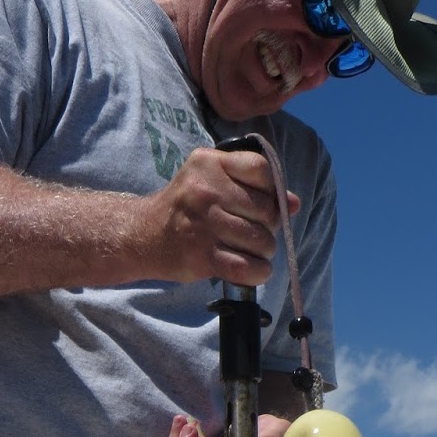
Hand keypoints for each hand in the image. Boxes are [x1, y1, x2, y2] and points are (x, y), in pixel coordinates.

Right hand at [144, 148, 300, 287]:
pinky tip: (254, 270)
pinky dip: (258, 273)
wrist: (143, 236)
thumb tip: (294, 203)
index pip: (261, 170)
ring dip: (264, 251)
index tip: (265, 204)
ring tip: (252, 251)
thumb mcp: (212, 182)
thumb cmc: (185, 208)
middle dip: (270, 226)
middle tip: (256, 233)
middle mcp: (206, 190)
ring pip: (260, 240)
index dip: (272, 190)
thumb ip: (253, 187)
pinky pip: (246, 267)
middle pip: (265, 209)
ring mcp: (203, 224)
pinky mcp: (201, 255)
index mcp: (209, 163)